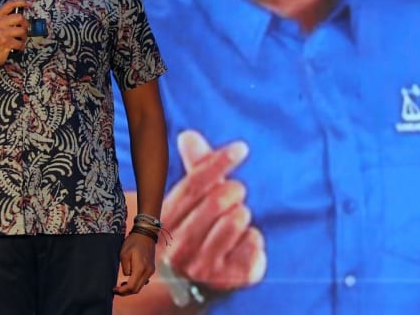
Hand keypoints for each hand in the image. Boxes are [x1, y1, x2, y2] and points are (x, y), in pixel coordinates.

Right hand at [0, 0, 31, 67]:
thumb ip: (7, 18)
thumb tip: (22, 13)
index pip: (9, 4)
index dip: (21, 2)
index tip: (29, 3)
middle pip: (20, 17)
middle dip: (25, 25)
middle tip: (22, 30)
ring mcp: (1, 32)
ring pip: (22, 30)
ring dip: (23, 37)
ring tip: (18, 40)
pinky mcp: (5, 42)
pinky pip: (20, 42)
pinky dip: (21, 46)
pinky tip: (16, 47)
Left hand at [114, 231, 155, 295]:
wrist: (146, 234)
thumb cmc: (133, 242)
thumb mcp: (124, 253)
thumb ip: (125, 268)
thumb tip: (127, 275)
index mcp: (140, 268)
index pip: (131, 286)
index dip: (121, 291)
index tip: (113, 289)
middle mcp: (148, 272)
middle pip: (136, 289)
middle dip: (125, 292)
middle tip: (116, 289)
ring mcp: (151, 271)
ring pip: (140, 286)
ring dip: (131, 288)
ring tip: (122, 285)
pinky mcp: (151, 269)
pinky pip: (143, 280)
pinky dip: (136, 283)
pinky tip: (130, 279)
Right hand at [161, 130, 265, 291]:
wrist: (197, 284)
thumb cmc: (196, 230)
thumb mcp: (191, 200)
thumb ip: (194, 168)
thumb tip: (187, 135)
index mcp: (165, 222)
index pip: (193, 185)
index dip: (218, 163)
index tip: (241, 149)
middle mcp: (179, 248)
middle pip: (216, 202)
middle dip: (232, 190)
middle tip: (234, 193)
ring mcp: (204, 267)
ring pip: (236, 220)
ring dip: (241, 213)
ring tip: (234, 221)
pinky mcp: (232, 279)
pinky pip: (254, 241)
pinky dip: (253, 237)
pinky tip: (240, 245)